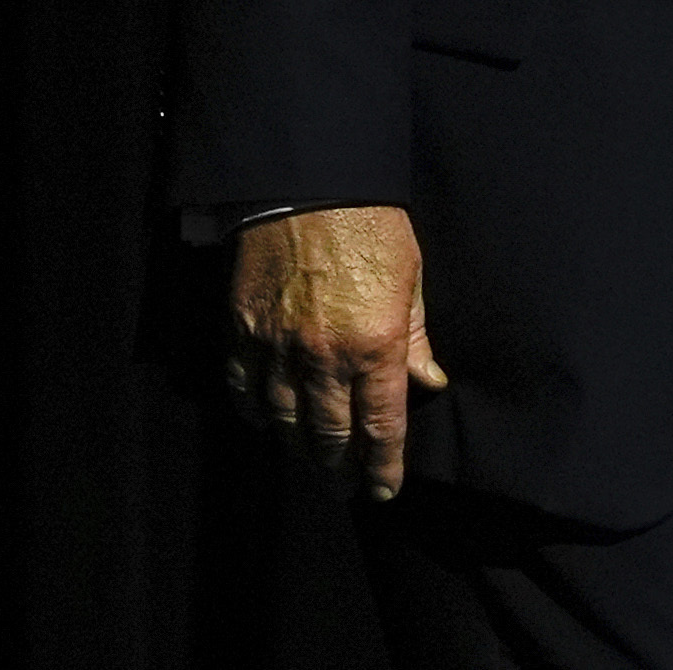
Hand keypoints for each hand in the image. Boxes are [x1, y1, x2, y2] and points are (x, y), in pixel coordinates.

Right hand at [223, 204, 448, 499]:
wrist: (309, 181)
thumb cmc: (370, 223)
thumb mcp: (410, 276)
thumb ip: (416, 337)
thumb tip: (428, 383)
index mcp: (375, 345)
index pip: (381, 428)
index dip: (382, 467)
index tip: (382, 490)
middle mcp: (325, 356)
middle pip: (330, 437)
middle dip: (340, 470)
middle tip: (345, 487)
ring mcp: (278, 345)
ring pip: (285, 421)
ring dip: (299, 449)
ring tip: (312, 462)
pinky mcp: (243, 328)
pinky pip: (244, 388)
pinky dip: (255, 412)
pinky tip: (267, 422)